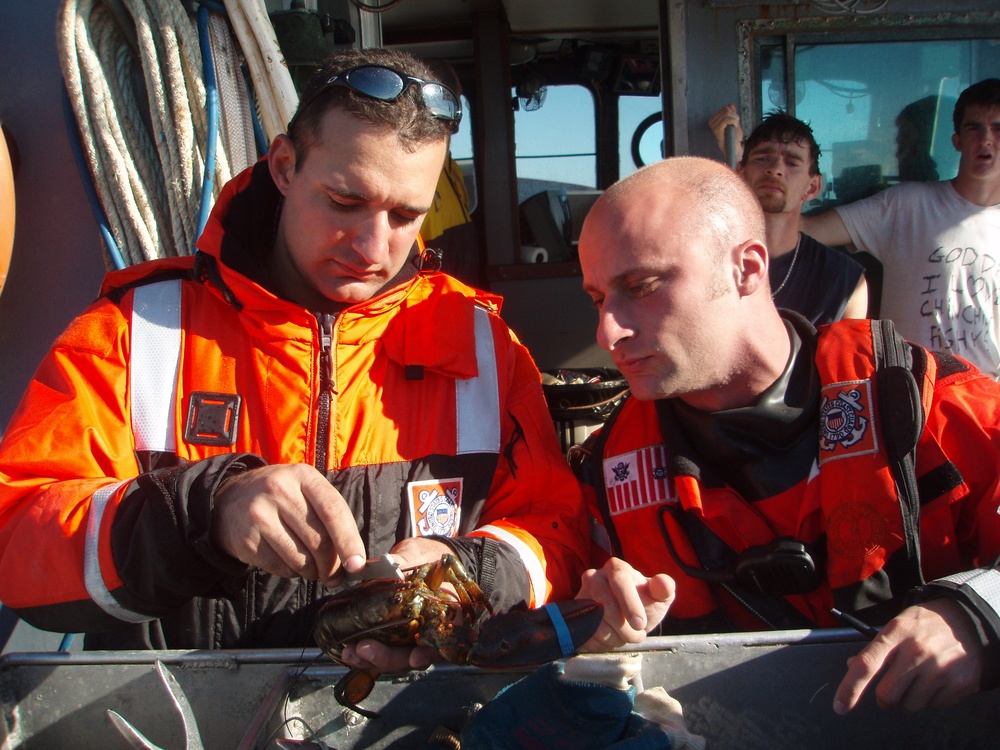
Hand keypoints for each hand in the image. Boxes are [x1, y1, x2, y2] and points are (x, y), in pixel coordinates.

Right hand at [212, 463, 365, 585]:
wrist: (230, 500)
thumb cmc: (282, 498)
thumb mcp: (305, 491)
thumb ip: (331, 517)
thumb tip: (354, 559)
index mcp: (303, 476)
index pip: (333, 511)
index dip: (349, 541)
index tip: (357, 564)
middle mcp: (280, 491)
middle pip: (318, 539)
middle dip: (332, 565)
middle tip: (335, 576)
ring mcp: (260, 514)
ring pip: (301, 558)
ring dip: (312, 572)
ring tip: (313, 569)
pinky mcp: (246, 539)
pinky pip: (281, 567)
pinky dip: (292, 572)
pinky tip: (289, 562)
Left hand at [337, 536, 458, 674]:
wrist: (420, 557)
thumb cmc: (426, 555)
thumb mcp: (418, 554)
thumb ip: (407, 561)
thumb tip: (390, 565)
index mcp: (448, 614)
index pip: (443, 641)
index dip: (429, 653)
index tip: (415, 657)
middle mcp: (432, 631)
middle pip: (415, 656)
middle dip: (390, 658)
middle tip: (365, 649)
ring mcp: (413, 637)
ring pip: (398, 659)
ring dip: (374, 660)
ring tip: (352, 653)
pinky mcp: (395, 636)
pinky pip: (384, 651)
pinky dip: (367, 655)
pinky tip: (350, 651)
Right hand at [576, 557, 674, 651]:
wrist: (627, 617)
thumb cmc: (644, 603)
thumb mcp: (659, 597)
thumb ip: (664, 589)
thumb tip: (663, 583)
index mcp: (617, 568)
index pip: (620, 580)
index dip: (630, 603)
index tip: (640, 624)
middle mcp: (595, 576)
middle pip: (606, 606)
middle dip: (625, 628)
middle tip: (637, 635)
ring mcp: (582, 595)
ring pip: (595, 623)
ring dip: (614, 637)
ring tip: (624, 635)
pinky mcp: (575, 613)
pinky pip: (586, 633)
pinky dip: (601, 643)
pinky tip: (611, 639)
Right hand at [708, 103, 742, 162]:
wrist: (734, 148)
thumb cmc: (734, 137)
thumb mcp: (734, 122)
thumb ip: (732, 113)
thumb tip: (730, 104)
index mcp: (714, 119)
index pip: (725, 108)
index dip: (733, 114)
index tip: (735, 122)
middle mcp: (711, 121)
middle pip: (726, 110)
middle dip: (734, 116)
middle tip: (736, 125)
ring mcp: (713, 126)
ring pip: (727, 114)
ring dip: (735, 120)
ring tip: (735, 127)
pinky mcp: (716, 130)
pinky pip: (726, 120)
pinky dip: (734, 122)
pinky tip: (734, 128)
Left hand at [833, 598, 984, 713]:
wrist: (968, 621)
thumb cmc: (924, 625)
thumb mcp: (897, 626)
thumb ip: (875, 649)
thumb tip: (852, 667)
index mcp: (896, 633)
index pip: (866, 664)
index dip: (850, 688)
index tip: (840, 706)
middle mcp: (917, 650)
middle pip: (887, 695)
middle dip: (886, 698)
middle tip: (893, 688)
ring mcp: (939, 668)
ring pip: (911, 704)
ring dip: (912, 697)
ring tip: (922, 675)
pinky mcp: (959, 683)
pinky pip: (934, 706)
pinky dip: (933, 697)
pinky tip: (939, 678)